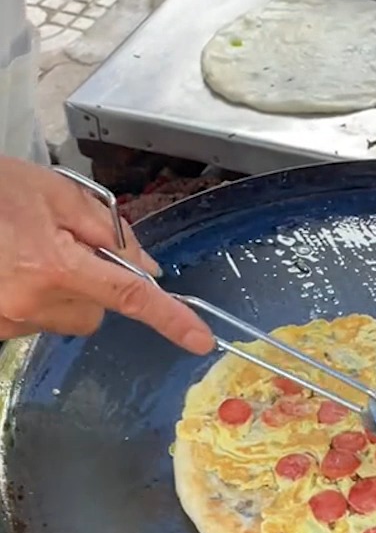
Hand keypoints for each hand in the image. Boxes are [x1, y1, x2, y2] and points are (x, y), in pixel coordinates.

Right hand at [0, 157, 213, 353]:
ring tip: (26, 250)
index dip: (169, 318)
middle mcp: (29, 302)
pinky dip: (34, 297)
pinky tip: (10, 265)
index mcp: (53, 265)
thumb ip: (107, 229)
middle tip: (63, 244)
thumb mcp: (53, 192)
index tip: (200, 340)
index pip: (127, 296)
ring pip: (65, 317)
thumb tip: (146, 267)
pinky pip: (33, 319)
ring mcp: (6, 320)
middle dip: (94, 283)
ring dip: (62, 290)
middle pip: (95, 311)